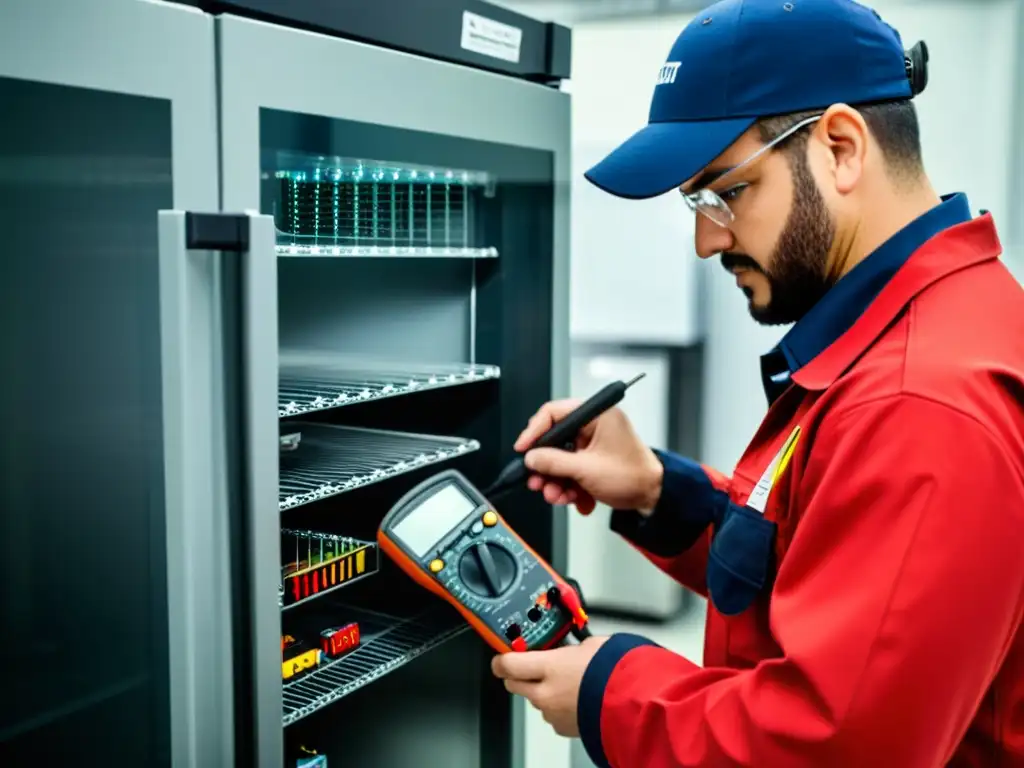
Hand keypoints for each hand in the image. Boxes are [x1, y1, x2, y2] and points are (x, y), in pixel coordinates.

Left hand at [491, 636, 608, 736]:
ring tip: (564, 682)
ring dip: (541, 691)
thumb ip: (572, 648)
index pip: (507, 664)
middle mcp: (545, 693)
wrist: (634, 703)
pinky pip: (551, 715)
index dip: (500, 659)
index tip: (501, 656)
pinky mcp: (564, 728)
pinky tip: (574, 698)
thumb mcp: (592, 646)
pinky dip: (557, 706)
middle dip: (517, 674)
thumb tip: (570, 647)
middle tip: (528, 665)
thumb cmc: (617, 673)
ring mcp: (553, 713)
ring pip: (535, 700)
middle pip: (513, 684)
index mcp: (549, 667)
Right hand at [515, 399, 663, 514]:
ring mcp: (594, 443)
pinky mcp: (595, 459)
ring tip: (557, 495)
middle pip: (556, 440)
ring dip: (556, 480)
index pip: (554, 413)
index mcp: (597, 415)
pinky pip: (572, 468)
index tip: (523, 449)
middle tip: (537, 481)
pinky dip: (570, 485)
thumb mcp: (586, 470)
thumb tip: (532, 458)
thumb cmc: (634, 477)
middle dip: (546, 466)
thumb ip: (554, 462)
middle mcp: (595, 425)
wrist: (654, 497)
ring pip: (562, 458)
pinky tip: (575, 498)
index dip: (534, 431)